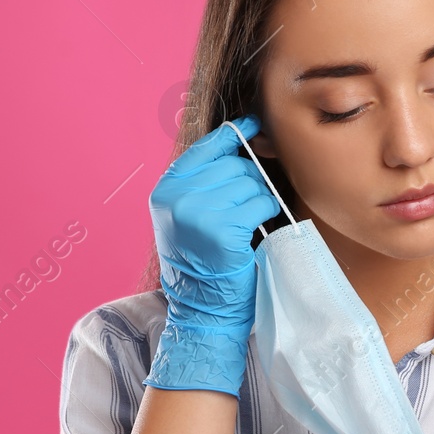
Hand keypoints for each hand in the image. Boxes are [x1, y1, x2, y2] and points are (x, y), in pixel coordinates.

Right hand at [143, 114, 280, 395]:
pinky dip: (266, 213)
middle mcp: (177, 197)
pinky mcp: (222, 229)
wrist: (202, 310)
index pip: (206, 147)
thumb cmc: (202, 264)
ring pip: (250, 183)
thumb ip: (203, 183)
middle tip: (250, 207)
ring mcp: (198, 212)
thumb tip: (240, 143)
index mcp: (167, 190)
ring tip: (250, 223)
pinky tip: (258, 228)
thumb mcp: (187, 216)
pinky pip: (259, 203)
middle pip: (234, 165)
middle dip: (251, 181)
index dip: (234, 135)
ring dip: (260, 199)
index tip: (254, 124)